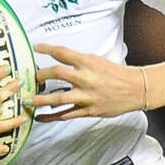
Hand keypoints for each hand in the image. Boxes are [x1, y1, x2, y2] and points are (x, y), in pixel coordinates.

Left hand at [30, 43, 144, 119]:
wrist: (135, 89)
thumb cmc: (116, 74)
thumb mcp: (97, 61)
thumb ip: (79, 62)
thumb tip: (59, 59)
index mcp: (88, 62)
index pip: (63, 52)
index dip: (46, 48)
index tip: (36, 47)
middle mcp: (86, 78)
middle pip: (57, 73)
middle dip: (41, 75)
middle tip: (32, 77)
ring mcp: (87, 96)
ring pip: (58, 98)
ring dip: (40, 99)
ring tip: (29, 100)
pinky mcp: (89, 111)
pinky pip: (66, 115)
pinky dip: (51, 117)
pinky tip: (40, 117)